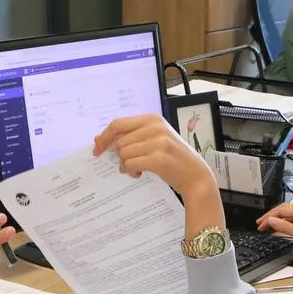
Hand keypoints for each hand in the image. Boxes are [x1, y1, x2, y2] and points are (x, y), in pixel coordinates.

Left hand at [94, 114, 216, 199]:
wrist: (195, 175)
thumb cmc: (173, 159)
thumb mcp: (154, 140)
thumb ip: (131, 136)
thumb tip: (99, 138)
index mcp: (152, 119)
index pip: (118, 124)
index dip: (104, 137)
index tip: (97, 149)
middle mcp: (155, 127)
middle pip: (119, 141)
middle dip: (119, 156)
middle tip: (129, 164)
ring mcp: (158, 142)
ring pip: (123, 153)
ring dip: (125, 165)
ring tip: (138, 169)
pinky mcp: (159, 158)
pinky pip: (130, 164)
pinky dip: (131, 171)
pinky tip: (140, 173)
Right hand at [257, 202, 292, 259]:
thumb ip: (286, 227)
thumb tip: (272, 221)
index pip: (281, 210)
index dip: (269, 217)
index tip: (260, 225)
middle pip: (284, 210)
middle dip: (271, 216)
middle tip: (260, 224)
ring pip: (290, 214)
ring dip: (278, 219)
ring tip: (268, 226)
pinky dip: (286, 223)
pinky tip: (282, 228)